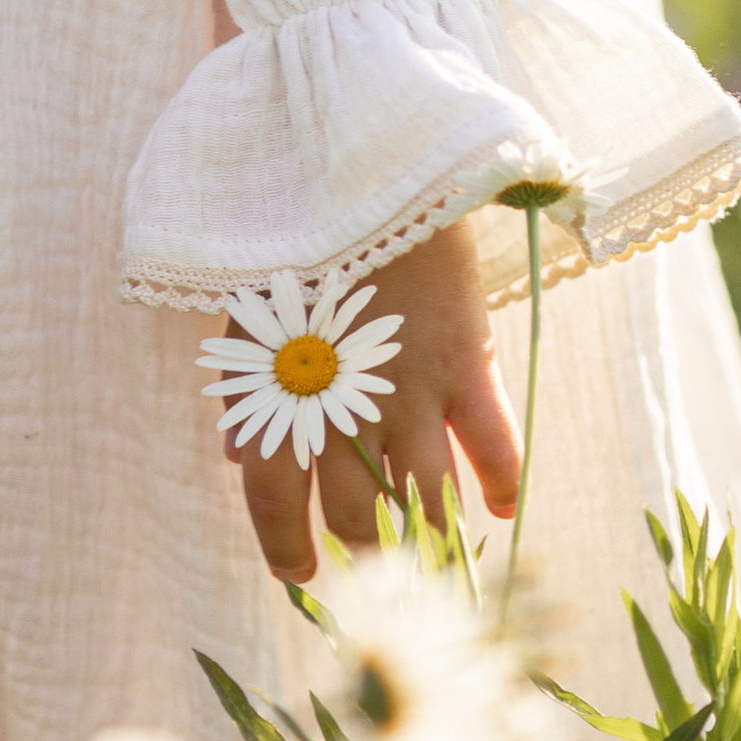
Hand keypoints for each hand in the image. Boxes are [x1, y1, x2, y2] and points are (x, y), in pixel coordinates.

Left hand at [232, 222, 524, 583]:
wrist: (367, 166)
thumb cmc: (300, 240)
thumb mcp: (255, 313)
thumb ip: (250, 392)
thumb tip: (238, 461)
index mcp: (283, 391)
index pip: (274, 501)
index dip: (285, 550)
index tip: (299, 575)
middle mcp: (345, 405)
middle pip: (357, 516)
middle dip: (364, 553)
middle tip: (372, 563)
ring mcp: (412, 389)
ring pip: (425, 500)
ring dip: (431, 537)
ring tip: (435, 551)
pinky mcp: (467, 361)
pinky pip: (495, 446)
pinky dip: (501, 483)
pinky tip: (500, 506)